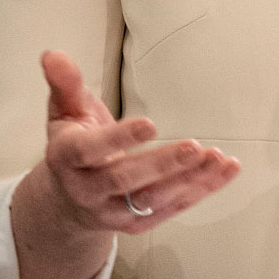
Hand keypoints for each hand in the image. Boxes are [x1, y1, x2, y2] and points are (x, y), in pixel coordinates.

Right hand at [11, 50, 239, 278]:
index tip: (150, 123)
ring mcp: (110, 212)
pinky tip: (225, 169)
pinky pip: (170, 210)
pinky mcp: (135, 224)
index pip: (90, 151)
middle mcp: (86, 190)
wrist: (66, 199)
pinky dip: (201, 191)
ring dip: (188, 180)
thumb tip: (53, 53)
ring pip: (150, 200)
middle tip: (195, 146)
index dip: (119, 139)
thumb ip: (65, 83)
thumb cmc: (73, 142)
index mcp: (67, 157)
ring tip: (217, 158)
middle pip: (124, 181)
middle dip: (161, 164)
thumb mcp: (64, 110)